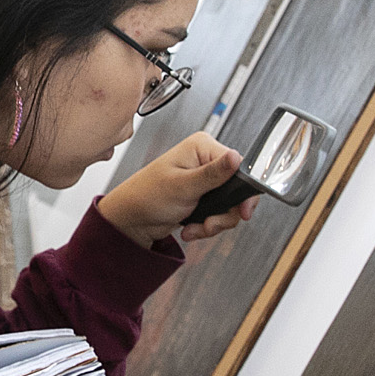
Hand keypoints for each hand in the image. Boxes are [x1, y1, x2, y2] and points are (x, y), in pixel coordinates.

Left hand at [98, 131, 253, 248]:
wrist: (130, 221)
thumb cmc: (146, 197)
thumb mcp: (183, 186)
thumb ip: (212, 174)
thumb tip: (235, 157)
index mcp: (201, 148)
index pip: (239, 166)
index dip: (243, 192)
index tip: (242, 211)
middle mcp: (205, 161)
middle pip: (236, 190)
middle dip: (224, 213)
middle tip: (210, 223)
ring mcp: (203, 180)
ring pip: (228, 206)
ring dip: (213, 223)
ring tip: (195, 227)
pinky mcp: (201, 197)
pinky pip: (217, 214)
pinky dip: (206, 226)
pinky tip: (189, 227)